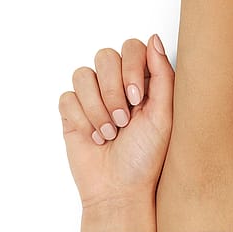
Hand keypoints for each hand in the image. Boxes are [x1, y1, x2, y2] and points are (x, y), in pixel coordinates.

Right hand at [58, 35, 173, 205]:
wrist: (120, 192)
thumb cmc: (145, 161)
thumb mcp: (163, 118)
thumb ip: (163, 76)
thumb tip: (154, 39)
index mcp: (143, 85)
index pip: (132, 48)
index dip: (131, 68)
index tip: (137, 99)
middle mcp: (117, 88)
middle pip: (105, 56)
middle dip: (113, 91)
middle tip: (123, 122)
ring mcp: (93, 99)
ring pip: (83, 75)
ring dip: (98, 109)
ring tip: (110, 135)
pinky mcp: (73, 113)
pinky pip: (68, 97)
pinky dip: (82, 120)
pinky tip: (95, 138)